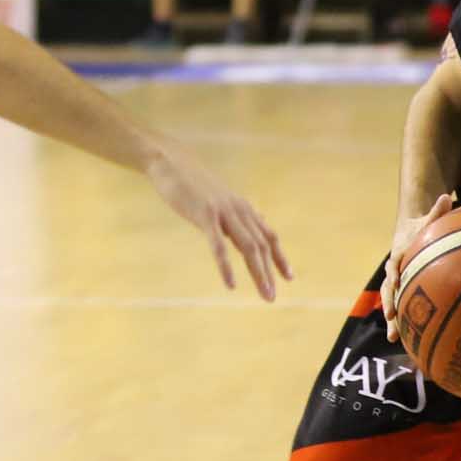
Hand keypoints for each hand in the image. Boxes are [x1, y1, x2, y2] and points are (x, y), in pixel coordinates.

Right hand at [146, 141, 290, 299]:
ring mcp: (224, 212)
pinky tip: (231, 284)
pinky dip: (227, 266)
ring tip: (265, 294)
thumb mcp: (221, 198)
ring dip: (258, 272)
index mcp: (243, 208)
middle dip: (270, 272)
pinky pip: (219, 245)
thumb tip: (257, 219)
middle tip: (272, 297)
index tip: (289, 278)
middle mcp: (239, 210)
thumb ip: (238, 212)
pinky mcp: (205, 215)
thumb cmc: (194, 183)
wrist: (171, 163)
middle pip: (262, 245)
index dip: (280, 257)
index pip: (269, 235)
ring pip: (248, 247)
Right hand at [384, 192, 457, 336]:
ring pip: (392, 303)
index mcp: (399, 255)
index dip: (394, 274)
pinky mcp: (403, 292)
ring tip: (394, 338)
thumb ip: (437, 211)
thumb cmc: (421, 228)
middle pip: (388, 290)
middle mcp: (395, 271)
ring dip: (392, 320)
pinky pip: (402, 308)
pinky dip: (404, 324)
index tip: (396, 282)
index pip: (394, 265)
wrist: (409, 233)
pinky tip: (408, 342)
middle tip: (390, 318)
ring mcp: (397, 283)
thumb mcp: (428, 219)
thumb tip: (446, 196)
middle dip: (388, 305)